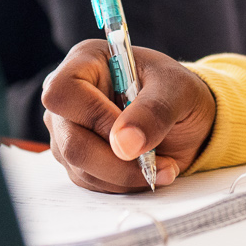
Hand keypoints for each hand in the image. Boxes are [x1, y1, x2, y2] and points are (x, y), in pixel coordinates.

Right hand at [42, 41, 216, 192]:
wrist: (183, 120)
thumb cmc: (177, 92)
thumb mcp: (178, 90)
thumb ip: (155, 111)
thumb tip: (124, 144)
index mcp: (86, 62)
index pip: (62, 92)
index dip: (94, 116)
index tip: (131, 132)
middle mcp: (68, 98)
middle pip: (70, 140)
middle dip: (117, 160)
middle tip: (157, 160)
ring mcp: (68, 131)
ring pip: (81, 167)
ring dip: (125, 174)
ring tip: (161, 163)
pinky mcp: (76, 160)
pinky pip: (91, 182)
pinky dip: (123, 183)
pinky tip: (146, 169)